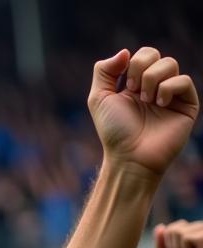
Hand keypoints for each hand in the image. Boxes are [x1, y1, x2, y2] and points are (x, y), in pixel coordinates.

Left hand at [88, 47, 197, 178]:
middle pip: (156, 55)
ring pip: (170, 64)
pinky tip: (160, 103)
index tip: (125, 85)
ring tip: (147, 101)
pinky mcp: (187, 104)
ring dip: (153, 79)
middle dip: (142, 69)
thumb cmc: (114, 131)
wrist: (130, 156)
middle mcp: (155, 87)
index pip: (142, 55)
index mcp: (136, 85)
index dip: (133, 63)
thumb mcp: (98, 99)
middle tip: (134, 91)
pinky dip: (168, 88)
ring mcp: (172, 95)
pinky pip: (184, 81)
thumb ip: (104, 71)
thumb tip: (125, 51)